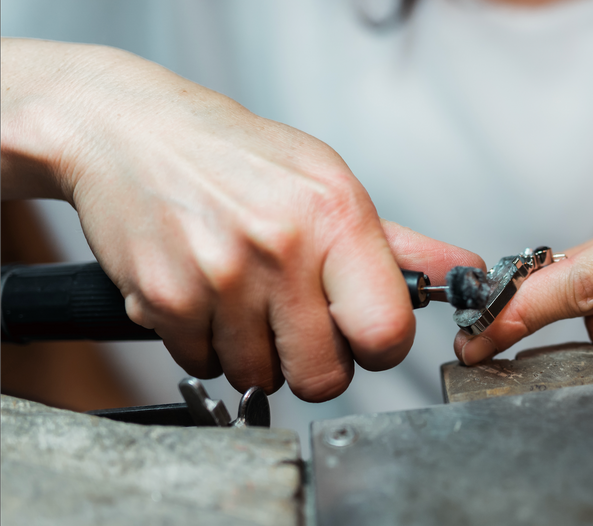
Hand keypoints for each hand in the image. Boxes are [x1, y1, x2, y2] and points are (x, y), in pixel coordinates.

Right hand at [1, 39, 482, 399]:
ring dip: (258, 352)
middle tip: (301, 323)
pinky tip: (206, 295)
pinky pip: (205, 365)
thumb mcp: (328, 182)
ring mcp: (219, 278)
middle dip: (317, 363)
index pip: (386, 333)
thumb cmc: (236, 156)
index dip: (379, 347)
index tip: (365, 335)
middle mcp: (280, 249)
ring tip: (246, 297)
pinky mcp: (165, 300)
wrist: (130, 132)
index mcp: (335, 217)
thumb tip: (462, 274)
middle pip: (323, 377)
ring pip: (261, 378)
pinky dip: (207, 344)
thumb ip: (397, 244)